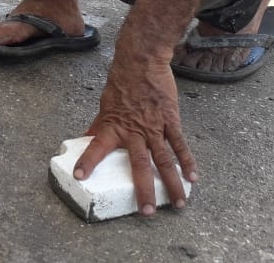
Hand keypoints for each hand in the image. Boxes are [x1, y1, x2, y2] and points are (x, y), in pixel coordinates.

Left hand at [73, 55, 197, 215]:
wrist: (142, 60)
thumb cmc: (122, 81)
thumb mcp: (105, 104)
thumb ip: (100, 124)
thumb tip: (87, 137)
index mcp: (113, 125)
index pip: (96, 145)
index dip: (88, 160)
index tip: (80, 176)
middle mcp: (134, 130)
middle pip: (139, 164)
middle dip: (143, 190)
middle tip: (147, 212)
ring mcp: (154, 126)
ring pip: (164, 160)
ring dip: (172, 183)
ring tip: (178, 204)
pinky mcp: (170, 120)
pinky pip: (180, 144)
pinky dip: (187, 161)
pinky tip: (193, 178)